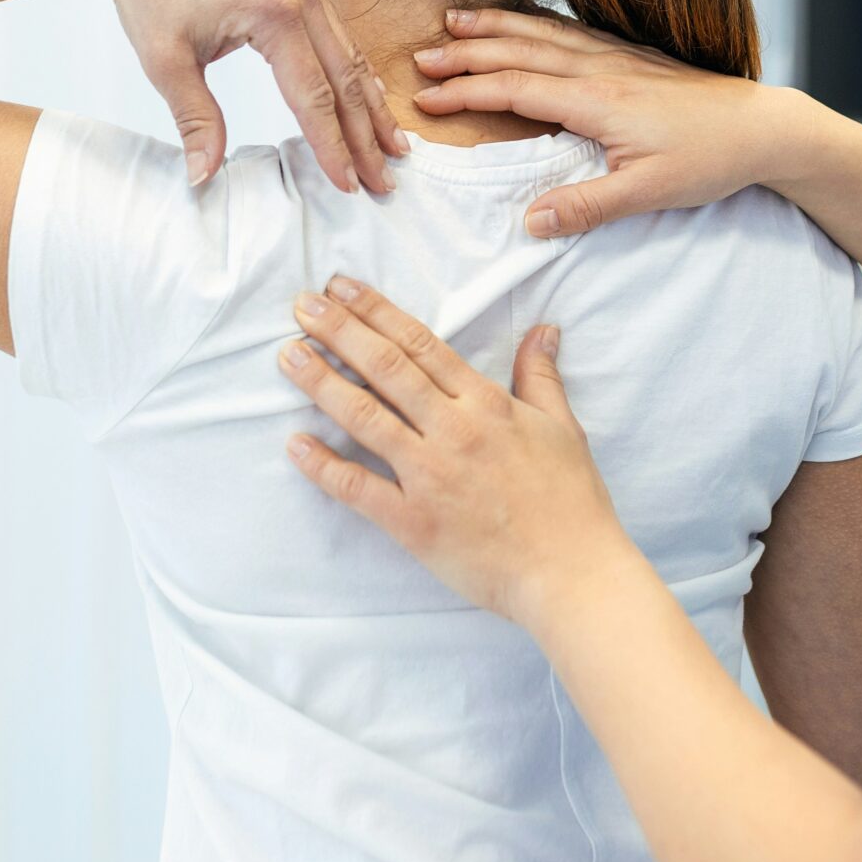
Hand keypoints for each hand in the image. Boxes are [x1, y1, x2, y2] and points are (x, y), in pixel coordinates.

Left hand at [91, 0, 404, 194]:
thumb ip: (196, 121)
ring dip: (370, 103)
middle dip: (366, 135)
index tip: (349, 186)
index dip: (333, 146)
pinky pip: (336, 32)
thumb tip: (203, 176)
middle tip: (384, 181)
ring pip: (349, 53)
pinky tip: (367, 96)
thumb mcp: (166, 63)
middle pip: (345, 78)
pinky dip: (354, 70)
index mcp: (272, 13)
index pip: (314, 96)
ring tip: (393, 146)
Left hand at [279, 276, 643, 633]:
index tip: (342, 288)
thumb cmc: (572, 501)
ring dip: (322, 383)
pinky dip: (323, 466)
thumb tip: (543, 329)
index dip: (376, 312)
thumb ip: (541, 376)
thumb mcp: (563, 428)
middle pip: (385, 368)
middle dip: (339, 331)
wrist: (571, 572)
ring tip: (289, 356)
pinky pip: (358, 487)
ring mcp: (429, 476)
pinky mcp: (413, 522)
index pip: (420, 344)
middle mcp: (453, 430)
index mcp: (486, 404)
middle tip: (301, 306)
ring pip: (364, 417)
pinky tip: (295, 443)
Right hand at [410, 8, 790, 234]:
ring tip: (456, 20)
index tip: (425, 97)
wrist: (764, 126)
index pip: (515, 90)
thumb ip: (586, 207)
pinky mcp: (634, 56)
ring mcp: (617, 57)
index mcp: (596, 100)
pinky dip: (535, 22)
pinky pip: (570, 30)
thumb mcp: (648, 193)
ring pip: (543, 33)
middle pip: (519, 52)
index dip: (466, 92)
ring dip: (495, 27)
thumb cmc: (710, 159)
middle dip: (466, 52)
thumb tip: (529, 223)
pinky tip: (525, 22)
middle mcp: (600, 69)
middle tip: (421, 55)